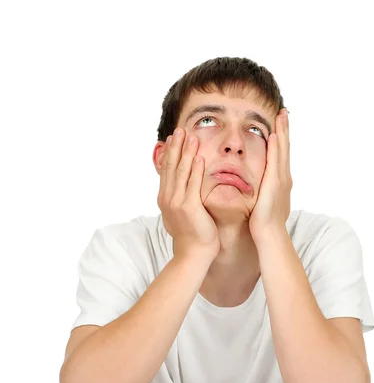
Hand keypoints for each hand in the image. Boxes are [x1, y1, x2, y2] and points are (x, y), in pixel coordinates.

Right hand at [157, 127, 219, 259]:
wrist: (194, 253)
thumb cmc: (193, 234)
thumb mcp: (182, 213)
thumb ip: (181, 198)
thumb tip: (184, 189)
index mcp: (165, 198)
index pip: (166, 170)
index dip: (170, 152)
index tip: (174, 138)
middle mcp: (168, 197)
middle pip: (171, 166)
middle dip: (176, 146)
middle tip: (180, 129)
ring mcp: (176, 202)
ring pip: (181, 171)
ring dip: (186, 152)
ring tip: (190, 136)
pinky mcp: (188, 207)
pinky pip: (192, 183)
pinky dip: (195, 169)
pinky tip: (199, 156)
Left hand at [249, 109, 292, 241]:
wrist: (269, 233)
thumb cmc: (264, 222)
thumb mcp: (264, 201)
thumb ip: (264, 191)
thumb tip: (261, 187)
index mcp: (280, 180)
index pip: (281, 154)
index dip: (282, 137)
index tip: (280, 122)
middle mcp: (284, 176)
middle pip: (285, 147)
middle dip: (285, 129)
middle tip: (284, 111)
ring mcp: (281, 179)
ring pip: (283, 150)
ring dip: (283, 132)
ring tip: (282, 115)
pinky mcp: (275, 183)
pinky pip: (275, 161)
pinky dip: (276, 147)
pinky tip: (274, 135)